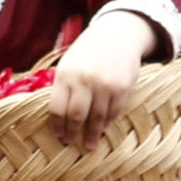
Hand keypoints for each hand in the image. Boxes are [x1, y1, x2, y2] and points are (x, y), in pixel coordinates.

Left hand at [48, 11, 160, 145]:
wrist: (118, 35)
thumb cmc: (88, 52)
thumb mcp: (69, 63)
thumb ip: (63, 86)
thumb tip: (58, 117)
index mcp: (66, 74)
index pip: (57, 108)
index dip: (57, 126)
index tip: (58, 135)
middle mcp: (84, 80)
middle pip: (76, 116)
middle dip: (72, 133)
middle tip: (71, 143)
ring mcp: (104, 85)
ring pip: (96, 118)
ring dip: (92, 134)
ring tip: (90, 145)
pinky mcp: (122, 88)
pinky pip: (113, 112)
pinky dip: (107, 123)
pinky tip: (102, 129)